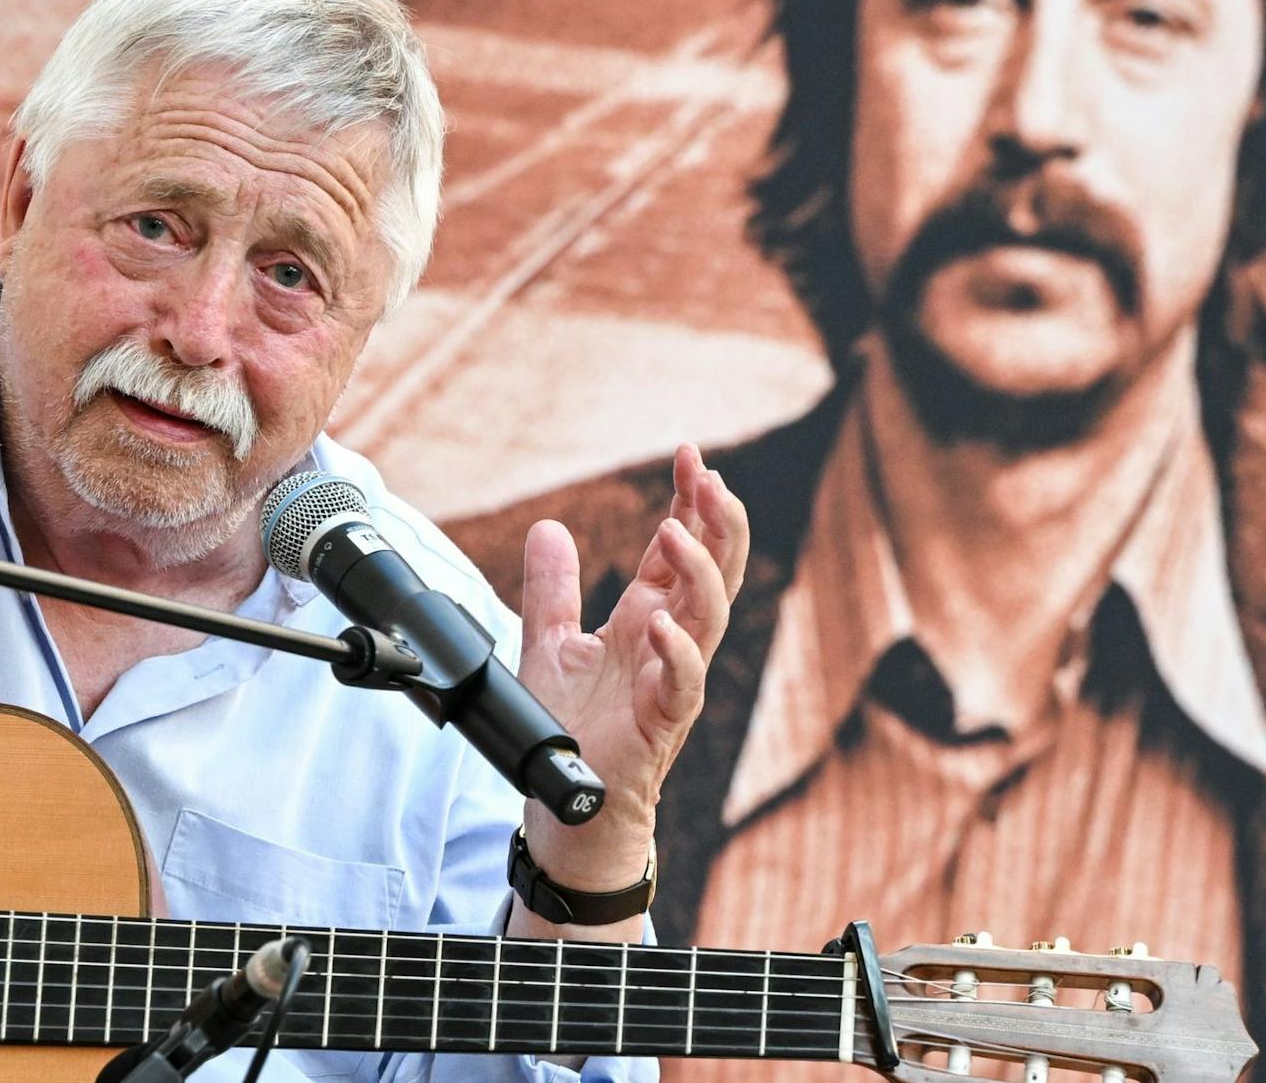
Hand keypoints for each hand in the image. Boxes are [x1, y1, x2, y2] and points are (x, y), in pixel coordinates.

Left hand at [513, 444, 747, 906]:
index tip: (691, 456)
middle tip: (706, 475)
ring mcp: (671, 684)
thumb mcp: (549, 644)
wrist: (569, 808)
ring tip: (678, 531)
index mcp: (648, 620)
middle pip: (715, 572)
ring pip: (709, 620)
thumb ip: (552, 589)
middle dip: (717, 522)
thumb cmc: (571, 731)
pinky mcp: (661, 726)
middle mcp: (670, 646)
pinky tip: (663, 625)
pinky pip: (683, 686)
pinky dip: (677, 654)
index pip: (682, 551)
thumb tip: (548, 527)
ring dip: (699, 573)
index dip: (690, 504)